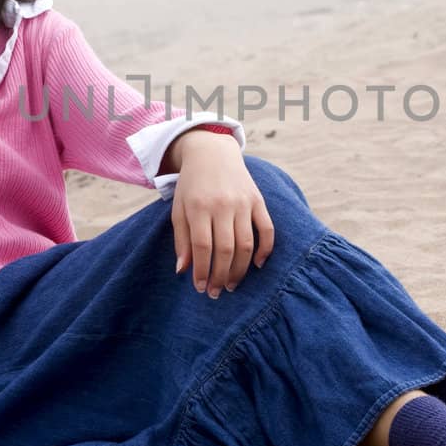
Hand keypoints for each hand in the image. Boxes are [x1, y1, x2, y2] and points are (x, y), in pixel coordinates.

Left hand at [171, 134, 273, 296]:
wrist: (212, 152)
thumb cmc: (192, 186)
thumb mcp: (179, 209)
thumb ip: (181, 240)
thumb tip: (183, 271)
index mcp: (199, 207)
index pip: (203, 247)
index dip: (203, 271)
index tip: (201, 288)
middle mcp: (222, 205)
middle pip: (225, 249)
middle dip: (220, 276)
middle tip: (217, 292)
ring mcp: (243, 202)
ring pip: (246, 244)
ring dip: (240, 270)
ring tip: (231, 284)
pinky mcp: (258, 200)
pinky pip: (267, 229)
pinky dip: (265, 249)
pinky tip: (257, 265)